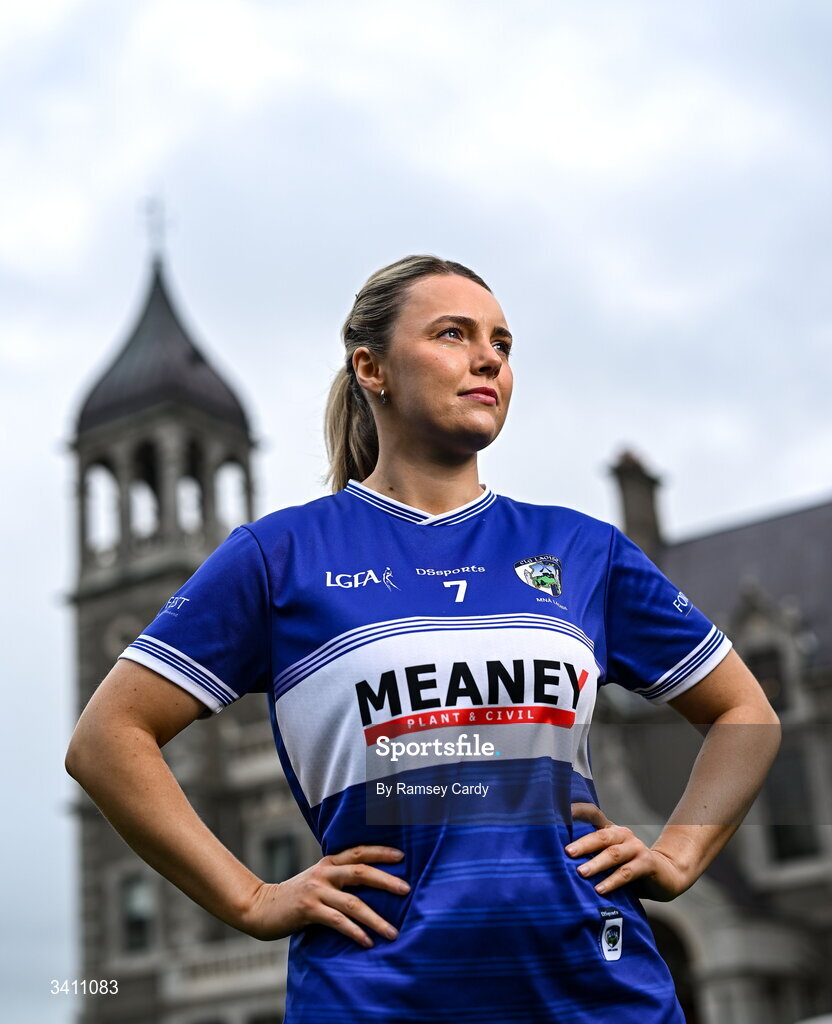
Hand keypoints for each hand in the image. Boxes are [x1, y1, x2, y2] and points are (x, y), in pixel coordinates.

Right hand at [240, 845, 410, 946]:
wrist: (261, 907)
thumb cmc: (295, 897)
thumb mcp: (318, 881)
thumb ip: (338, 879)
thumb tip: (371, 886)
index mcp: (328, 863)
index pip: (358, 851)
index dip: (380, 852)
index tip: (402, 856)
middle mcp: (324, 873)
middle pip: (360, 871)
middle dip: (386, 881)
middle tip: (407, 890)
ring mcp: (316, 891)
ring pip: (353, 902)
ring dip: (376, 918)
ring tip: (393, 932)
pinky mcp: (308, 910)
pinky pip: (337, 921)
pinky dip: (355, 932)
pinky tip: (368, 942)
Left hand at [566, 804, 688, 901]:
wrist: (665, 876)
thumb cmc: (628, 869)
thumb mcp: (609, 861)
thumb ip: (592, 858)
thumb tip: (559, 864)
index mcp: (611, 830)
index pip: (592, 814)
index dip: (577, 811)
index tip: (560, 811)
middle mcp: (623, 834)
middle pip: (600, 836)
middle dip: (582, 844)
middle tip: (567, 852)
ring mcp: (636, 847)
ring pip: (613, 854)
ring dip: (596, 864)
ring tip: (580, 873)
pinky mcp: (647, 863)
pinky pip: (627, 872)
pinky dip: (612, 881)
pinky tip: (600, 890)